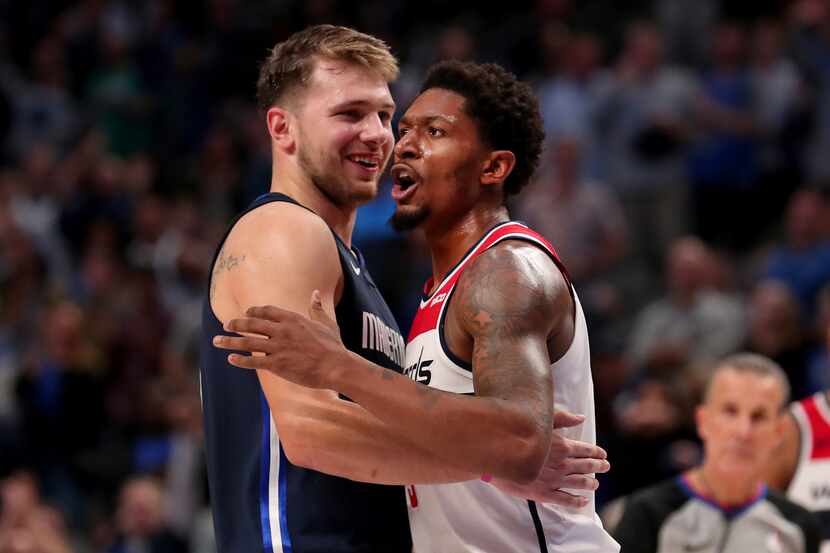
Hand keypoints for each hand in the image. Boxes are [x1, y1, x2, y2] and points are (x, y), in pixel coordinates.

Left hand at [212, 291, 345, 388]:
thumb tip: (315, 293)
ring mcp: (278, 347)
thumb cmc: (334, 345)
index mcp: (293, 319)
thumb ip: (317, 308)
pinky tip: (231, 359)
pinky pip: (254, 361)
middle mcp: (282, 331)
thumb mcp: (327, 322)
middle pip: (252, 324)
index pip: (267, 311)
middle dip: (236, 324)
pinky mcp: (277, 364)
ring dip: (230, 341)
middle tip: (226, 325)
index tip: (247, 313)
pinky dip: (241, 360)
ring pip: (248, 343)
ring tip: (217, 341)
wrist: (336, 365)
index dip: (254, 312)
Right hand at [490, 410, 609, 507]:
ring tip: (595, 483)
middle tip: (605, 467)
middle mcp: (563, 464)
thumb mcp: (540, 420)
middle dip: (599, 466)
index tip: (603, 454)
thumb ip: (563, 418)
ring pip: (580, 483)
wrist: (499, 455)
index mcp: (563, 446)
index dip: (597, 452)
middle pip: (587, 466)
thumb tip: (581, 418)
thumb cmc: (518, 435)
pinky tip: (583, 501)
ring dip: (591, 483)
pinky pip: (566, 500)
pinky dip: (577, 501)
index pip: (587, 450)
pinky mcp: (545, 494)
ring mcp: (555, 480)